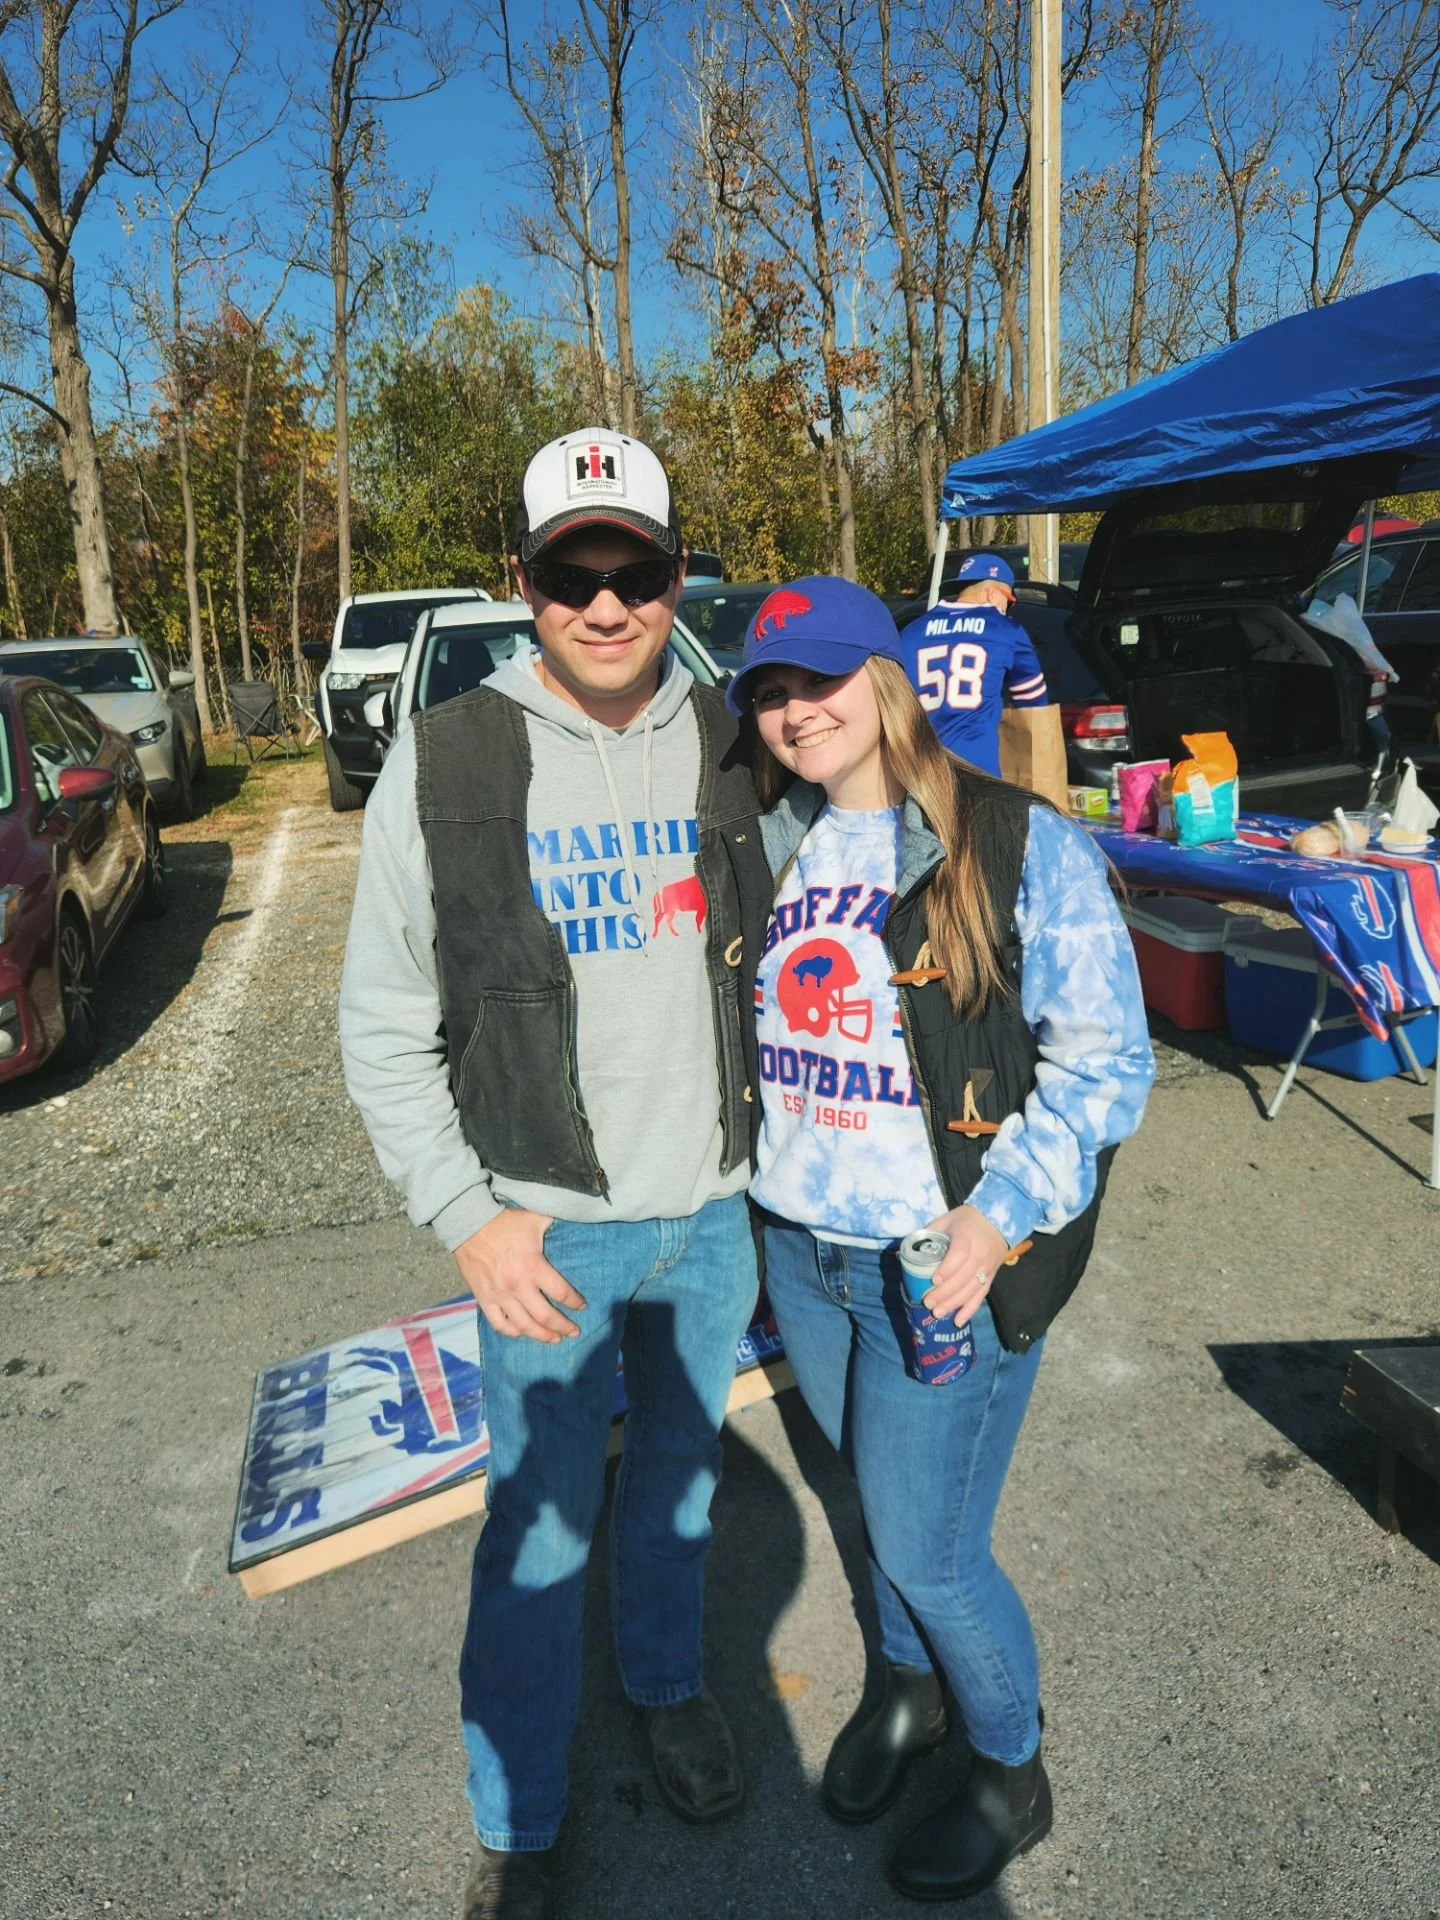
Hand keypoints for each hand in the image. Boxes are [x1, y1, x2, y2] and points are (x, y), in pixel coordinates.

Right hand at [455, 1209, 586, 1343]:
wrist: (469, 1224)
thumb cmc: (505, 1222)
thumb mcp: (535, 1218)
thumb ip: (556, 1223)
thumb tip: (576, 1218)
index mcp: (534, 1267)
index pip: (561, 1293)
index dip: (575, 1302)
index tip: (582, 1306)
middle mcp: (518, 1286)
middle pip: (546, 1316)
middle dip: (563, 1326)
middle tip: (574, 1332)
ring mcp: (500, 1296)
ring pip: (524, 1326)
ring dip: (542, 1335)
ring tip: (554, 1339)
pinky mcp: (484, 1299)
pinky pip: (499, 1324)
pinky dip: (513, 1332)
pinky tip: (523, 1333)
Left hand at [920, 1204, 1009, 1326]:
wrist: (997, 1221)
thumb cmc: (966, 1220)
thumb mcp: (946, 1220)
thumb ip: (927, 1235)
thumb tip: (900, 1254)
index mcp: (967, 1236)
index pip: (960, 1254)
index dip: (947, 1268)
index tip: (933, 1280)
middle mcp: (980, 1254)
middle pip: (964, 1277)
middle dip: (945, 1292)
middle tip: (928, 1302)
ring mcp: (987, 1267)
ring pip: (972, 1289)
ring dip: (954, 1303)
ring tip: (937, 1313)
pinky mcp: (991, 1277)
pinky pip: (981, 1296)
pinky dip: (970, 1310)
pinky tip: (958, 1321)